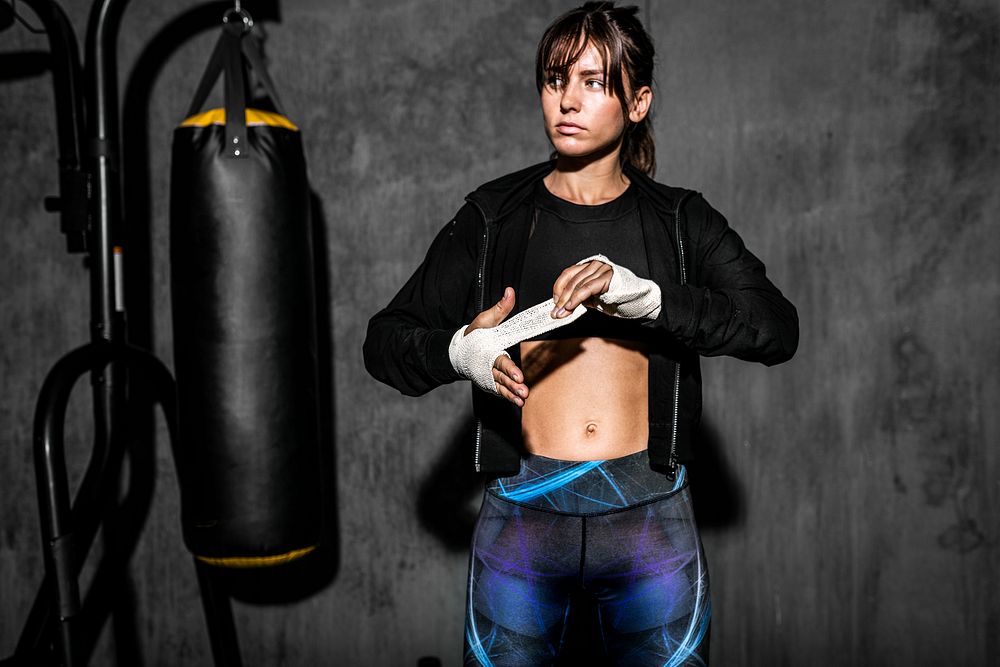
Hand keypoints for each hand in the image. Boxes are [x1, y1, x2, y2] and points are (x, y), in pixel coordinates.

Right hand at [466, 287, 528, 406]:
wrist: (458, 351)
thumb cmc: (474, 334)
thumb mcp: (485, 319)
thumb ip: (500, 308)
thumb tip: (510, 292)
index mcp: (488, 352)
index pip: (500, 361)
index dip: (509, 369)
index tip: (518, 376)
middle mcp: (488, 366)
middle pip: (502, 377)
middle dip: (512, 384)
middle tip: (523, 390)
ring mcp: (488, 376)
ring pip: (501, 386)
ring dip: (511, 393)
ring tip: (523, 398)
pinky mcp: (490, 382)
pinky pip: (499, 390)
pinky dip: (508, 396)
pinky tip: (519, 402)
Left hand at [551, 259, 612, 317]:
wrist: (636, 300)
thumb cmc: (615, 298)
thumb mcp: (591, 298)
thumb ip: (577, 299)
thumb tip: (561, 307)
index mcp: (589, 267)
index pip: (568, 274)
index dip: (558, 288)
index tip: (554, 302)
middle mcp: (594, 265)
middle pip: (571, 280)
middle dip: (561, 299)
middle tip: (555, 312)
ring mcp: (601, 269)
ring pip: (578, 284)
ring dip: (567, 301)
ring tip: (562, 312)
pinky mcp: (607, 277)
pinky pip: (587, 288)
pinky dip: (576, 298)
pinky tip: (571, 306)